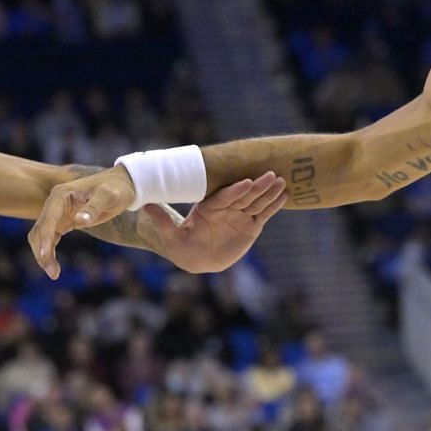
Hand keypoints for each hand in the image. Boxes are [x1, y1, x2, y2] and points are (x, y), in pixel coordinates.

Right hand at [29, 166, 137, 277]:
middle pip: (40, 229)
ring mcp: (57, 212)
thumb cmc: (116, 189)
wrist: (121, 185)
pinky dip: (49, 252)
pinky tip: (55, 267)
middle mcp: (55, 203)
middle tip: (53, 273)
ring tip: (54, 274)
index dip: (46, 237)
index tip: (45, 256)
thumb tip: (79, 221)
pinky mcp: (63, 221)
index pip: (48, 218)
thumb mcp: (109, 196)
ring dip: (43, 254)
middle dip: (43, 251)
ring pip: (41, 235)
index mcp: (61, 194)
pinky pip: (50, 238)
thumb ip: (94, 207)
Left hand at [147, 173, 287, 273]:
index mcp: (210, 207)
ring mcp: (240, 216)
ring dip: (269, 193)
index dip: (235, 190)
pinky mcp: (250, 226)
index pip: (225, 197)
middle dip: (258, 187)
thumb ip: (162, 221)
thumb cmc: (182, 246)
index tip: (246, 182)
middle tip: (271, 175)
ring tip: (282, 182)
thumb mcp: (171, 236)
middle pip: (244, 196)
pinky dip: (274, 206)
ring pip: (256, 203)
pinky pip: (264, 215)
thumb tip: (145, 205)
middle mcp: (227, 209)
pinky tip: (285, 195)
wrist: (195, 256)